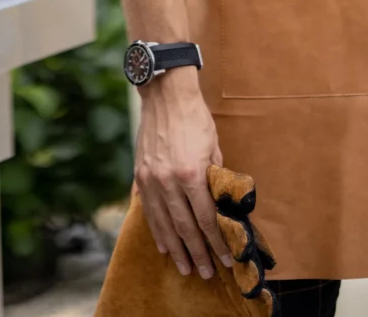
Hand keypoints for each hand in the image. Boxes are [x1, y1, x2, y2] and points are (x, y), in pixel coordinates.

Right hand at [134, 71, 233, 280]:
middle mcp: (168, 180)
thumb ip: (215, 178)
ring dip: (175, 248)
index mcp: (191, 173)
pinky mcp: (140, 175)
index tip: (227, 258)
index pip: (206, 218)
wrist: (165, 94)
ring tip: (185, 267)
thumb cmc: (195, 118)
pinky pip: (149, 210)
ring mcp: (151, 178)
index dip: (217, 241)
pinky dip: (157, 229)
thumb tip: (220, 203)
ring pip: (163, 223)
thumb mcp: (214, 148)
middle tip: (206, 272)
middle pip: (184, 226)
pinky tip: (163, 245)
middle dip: (197, 252)